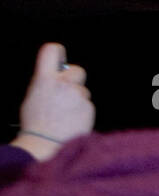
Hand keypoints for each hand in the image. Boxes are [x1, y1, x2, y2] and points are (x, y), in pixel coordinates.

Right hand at [14, 43, 93, 160]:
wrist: (47, 145)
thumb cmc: (37, 124)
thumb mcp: (33, 96)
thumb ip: (46, 82)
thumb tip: (54, 77)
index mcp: (44, 79)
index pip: (52, 50)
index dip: (58, 52)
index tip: (60, 59)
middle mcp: (63, 84)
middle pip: (78, 70)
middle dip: (74, 79)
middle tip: (66, 92)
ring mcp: (78, 96)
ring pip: (83, 90)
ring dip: (78, 98)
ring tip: (66, 114)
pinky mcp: (89, 108)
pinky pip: (88, 105)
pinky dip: (83, 111)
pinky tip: (73, 121)